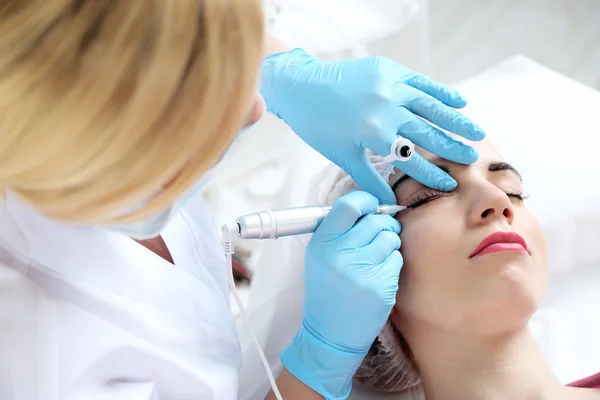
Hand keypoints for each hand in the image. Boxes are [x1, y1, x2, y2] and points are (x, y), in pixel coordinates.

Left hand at [261, 49, 484, 204]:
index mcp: (374, 133)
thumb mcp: (343, 156)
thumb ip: (369, 179)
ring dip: (455, 120)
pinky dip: (441, 91)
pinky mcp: (390, 70)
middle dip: (451, 148)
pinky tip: (460, 101)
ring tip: (477, 133)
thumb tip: (387, 205)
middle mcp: (386, 109)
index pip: (410, 158)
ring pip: (430, 106)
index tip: (449, 184)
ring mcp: (390, 87)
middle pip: (427, 133)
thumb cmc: (319, 126)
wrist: (302, 87)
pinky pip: (421, 81)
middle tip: (472, 159)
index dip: (431, 173)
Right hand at [281, 191, 402, 398]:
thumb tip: (369, 205)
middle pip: (375, 221)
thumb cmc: (327, 291)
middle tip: (381, 234)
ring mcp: (360, 271)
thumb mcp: (320, 257)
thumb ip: (339, 231)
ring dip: (390, 244)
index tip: (372, 206)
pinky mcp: (380, 286)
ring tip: (378, 258)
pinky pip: (397, 259)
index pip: (348, 205)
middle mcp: (339, 254)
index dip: (366, 201)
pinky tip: (380, 276)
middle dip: (384, 225)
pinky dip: (392, 264)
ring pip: (390, 238)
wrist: (329, 333)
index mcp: (321, 243)